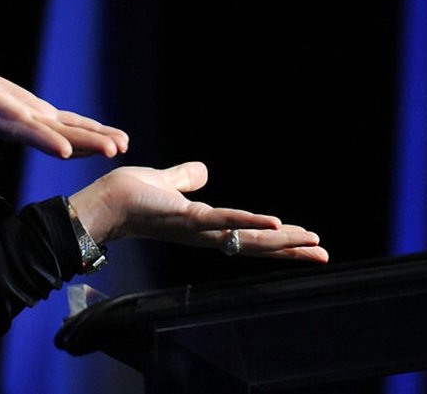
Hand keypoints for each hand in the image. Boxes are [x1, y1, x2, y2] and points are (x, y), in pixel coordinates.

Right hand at [0, 38, 128, 158]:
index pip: (21, 128)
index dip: (42, 139)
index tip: (64, 151)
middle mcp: (15, 123)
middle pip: (53, 136)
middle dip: (83, 144)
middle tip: (113, 150)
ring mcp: (28, 121)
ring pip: (65, 134)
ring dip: (93, 141)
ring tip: (122, 145)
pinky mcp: (36, 115)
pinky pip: (66, 125)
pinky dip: (88, 130)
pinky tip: (111, 137)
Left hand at [69, 162, 328, 262]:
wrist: (102, 203)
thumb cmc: (128, 196)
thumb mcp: (166, 182)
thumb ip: (185, 178)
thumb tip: (202, 171)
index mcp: (204, 227)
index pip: (247, 237)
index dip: (276, 241)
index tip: (305, 243)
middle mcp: (206, 236)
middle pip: (256, 246)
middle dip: (290, 251)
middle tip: (323, 255)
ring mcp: (199, 230)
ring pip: (248, 239)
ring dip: (282, 241)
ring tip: (311, 242)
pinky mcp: (189, 219)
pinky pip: (227, 222)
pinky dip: (252, 224)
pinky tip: (276, 224)